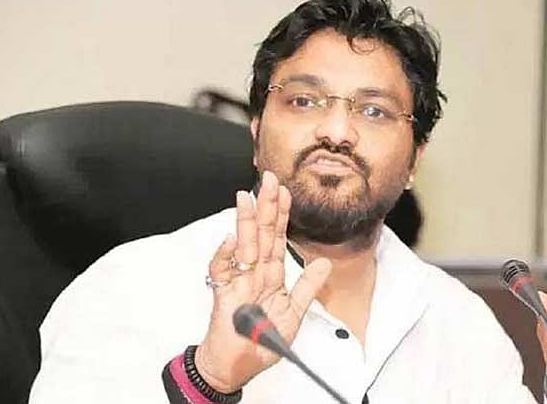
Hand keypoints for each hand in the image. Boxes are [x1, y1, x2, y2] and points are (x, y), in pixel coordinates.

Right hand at [195, 171, 331, 392]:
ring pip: (243, 245)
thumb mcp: (294, 314)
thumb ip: (307, 288)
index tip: (286, 191)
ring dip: (245, 221)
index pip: (278, 238)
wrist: (238, 366)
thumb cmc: (261, 342)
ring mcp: (238, 280)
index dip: (282, 215)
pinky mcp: (222, 294)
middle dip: (266, 206)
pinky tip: (230, 239)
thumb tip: (325, 263)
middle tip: (269, 180)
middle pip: (262, 234)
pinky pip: (222, 270)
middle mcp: (255, 272)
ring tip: (247, 197)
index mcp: (272, 275)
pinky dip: (224, 255)